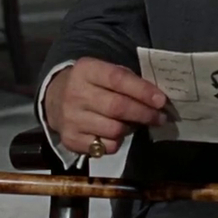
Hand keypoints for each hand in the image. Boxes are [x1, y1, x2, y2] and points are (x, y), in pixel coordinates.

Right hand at [43, 57, 168, 157]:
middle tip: (161, 117)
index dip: (142, 90)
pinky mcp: (71, 140)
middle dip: (144, 113)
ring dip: (131, 129)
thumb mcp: (104, 72)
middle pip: (117, 107)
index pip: (118, 79)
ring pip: (114, 130)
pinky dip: (117, 142)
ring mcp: (71, 119)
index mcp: (86, 70)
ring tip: (136, 124)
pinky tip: (116, 134)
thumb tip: (157, 99)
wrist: (55, 99)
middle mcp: (75, 93)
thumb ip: (128, 80)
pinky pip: (105, 147)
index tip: (161, 100)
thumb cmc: (91, 84)